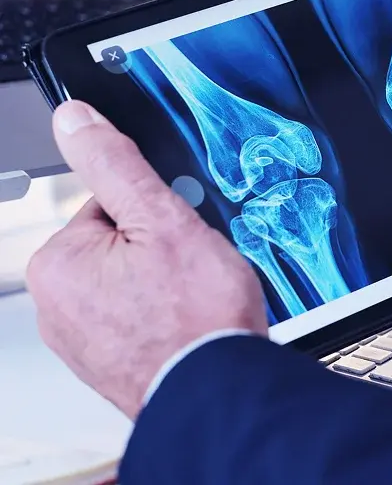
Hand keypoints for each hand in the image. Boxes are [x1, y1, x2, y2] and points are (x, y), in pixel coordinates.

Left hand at [26, 101, 267, 418]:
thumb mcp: (163, 218)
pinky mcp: (104, 361)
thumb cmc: (196, 317)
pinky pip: (135, 315)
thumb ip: (115, 163)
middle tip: (189, 272)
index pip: (109, 203)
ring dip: (163, 283)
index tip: (177, 237)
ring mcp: (79, 338)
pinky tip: (185, 322)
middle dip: (158, 249)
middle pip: (120, 242)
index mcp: (58, 263)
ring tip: (191, 300)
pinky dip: (161, 314)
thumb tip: (75, 120)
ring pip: (132, 279)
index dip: (155, 212)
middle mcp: (55, 305)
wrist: (219, 388)